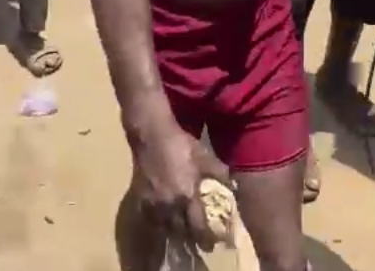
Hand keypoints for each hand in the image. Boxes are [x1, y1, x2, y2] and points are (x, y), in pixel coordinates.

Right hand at [132, 128, 230, 247]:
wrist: (151, 134)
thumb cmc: (180, 144)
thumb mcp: (205, 157)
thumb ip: (219, 174)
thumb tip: (233, 188)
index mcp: (187, 195)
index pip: (198, 226)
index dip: (207, 237)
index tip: (214, 242)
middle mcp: (169, 204)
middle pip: (181, 231)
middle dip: (191, 238)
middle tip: (200, 241)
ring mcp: (153, 202)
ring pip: (165, 227)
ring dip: (175, 233)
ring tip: (183, 234)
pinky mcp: (141, 197)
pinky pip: (151, 218)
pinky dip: (159, 224)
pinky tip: (165, 222)